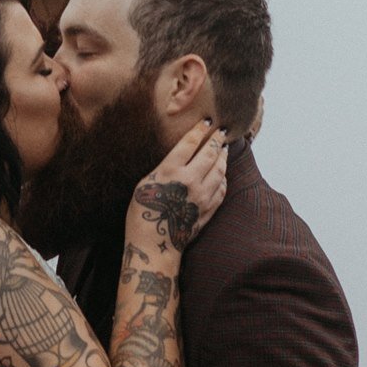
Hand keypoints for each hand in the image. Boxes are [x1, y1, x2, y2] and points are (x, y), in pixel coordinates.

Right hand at [130, 118, 227, 250]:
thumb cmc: (141, 214)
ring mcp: (202, 197)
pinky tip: (222, 175)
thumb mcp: (145, 183)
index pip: (190, 143)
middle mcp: (189, 181)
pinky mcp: (208, 210)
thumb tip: (179, 157)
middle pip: (209, 153)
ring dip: (223, 157)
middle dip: (217, 139)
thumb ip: (164, 168)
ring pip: (220, 170)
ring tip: (224, 149)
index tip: (207, 121)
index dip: (200, 130)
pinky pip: (221, 190)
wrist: (153, 245)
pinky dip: (223, 179)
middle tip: (223, 131)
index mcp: (170, 171)